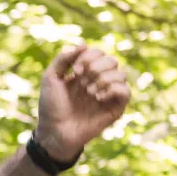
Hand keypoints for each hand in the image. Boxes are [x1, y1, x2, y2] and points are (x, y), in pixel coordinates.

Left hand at [35, 43, 130, 159]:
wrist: (55, 132)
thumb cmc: (51, 107)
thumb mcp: (50, 77)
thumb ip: (63, 58)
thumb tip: (83, 43)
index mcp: (85, 73)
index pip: (98, 53)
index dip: (88, 57)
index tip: (75, 72)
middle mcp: (99, 81)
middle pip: (112, 60)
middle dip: (96, 67)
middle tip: (82, 81)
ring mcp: (108, 95)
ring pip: (121, 74)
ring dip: (104, 79)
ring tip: (89, 92)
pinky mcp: (115, 109)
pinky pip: (126, 91)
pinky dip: (113, 89)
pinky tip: (98, 98)